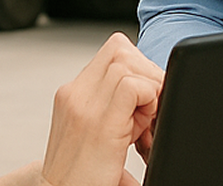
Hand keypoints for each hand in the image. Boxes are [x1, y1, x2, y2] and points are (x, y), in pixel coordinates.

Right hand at [40, 31, 164, 185]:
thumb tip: (150, 89)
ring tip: (143, 119)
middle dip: (146, 72)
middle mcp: (74, 94)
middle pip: (121, 49)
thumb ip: (114, 104)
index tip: (146, 94)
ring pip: (128, 63)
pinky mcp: (101, 123)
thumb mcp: (96, 130)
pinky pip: (133, 86)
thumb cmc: (83, 175)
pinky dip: (148, 98)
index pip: (113, 50)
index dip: (138, 65)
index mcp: (72, 93)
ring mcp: (84, 106)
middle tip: (148, 107)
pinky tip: (142, 124)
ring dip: (148, 87)